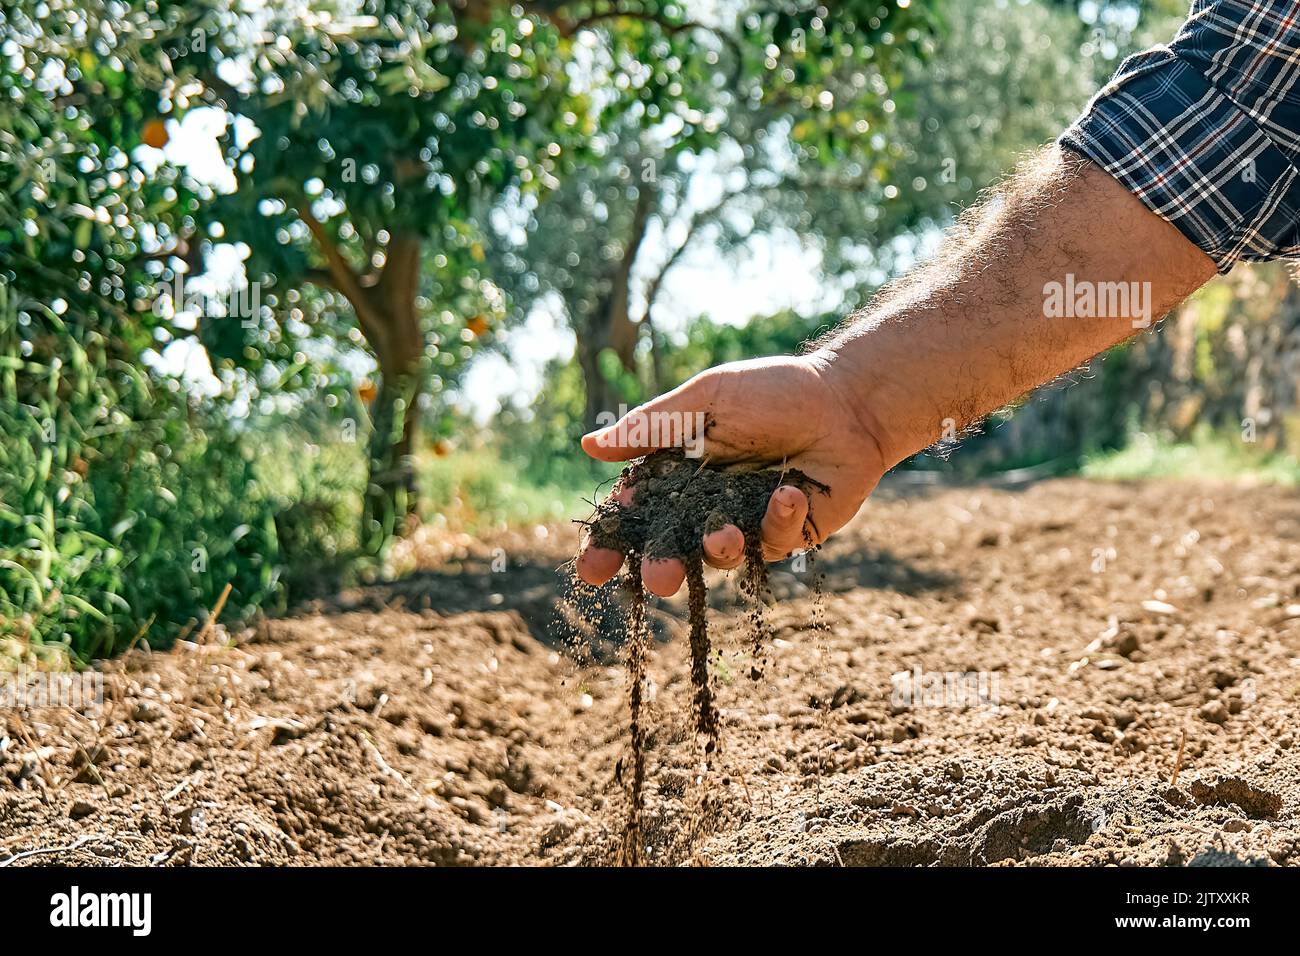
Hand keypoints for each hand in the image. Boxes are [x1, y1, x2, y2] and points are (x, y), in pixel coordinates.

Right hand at [574, 351, 886, 595]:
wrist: (847, 400)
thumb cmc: (774, 391)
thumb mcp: (707, 400)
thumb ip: (652, 426)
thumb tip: (588, 446)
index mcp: (676, 470)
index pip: (633, 514)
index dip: (610, 543)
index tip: (592, 568)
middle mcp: (705, 503)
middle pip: (669, 548)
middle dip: (659, 568)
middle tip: (660, 580)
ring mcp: (745, 522)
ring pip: (717, 557)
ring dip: (717, 550)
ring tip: (725, 537)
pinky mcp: (784, 534)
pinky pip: (770, 544)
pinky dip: (776, 520)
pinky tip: (791, 490)